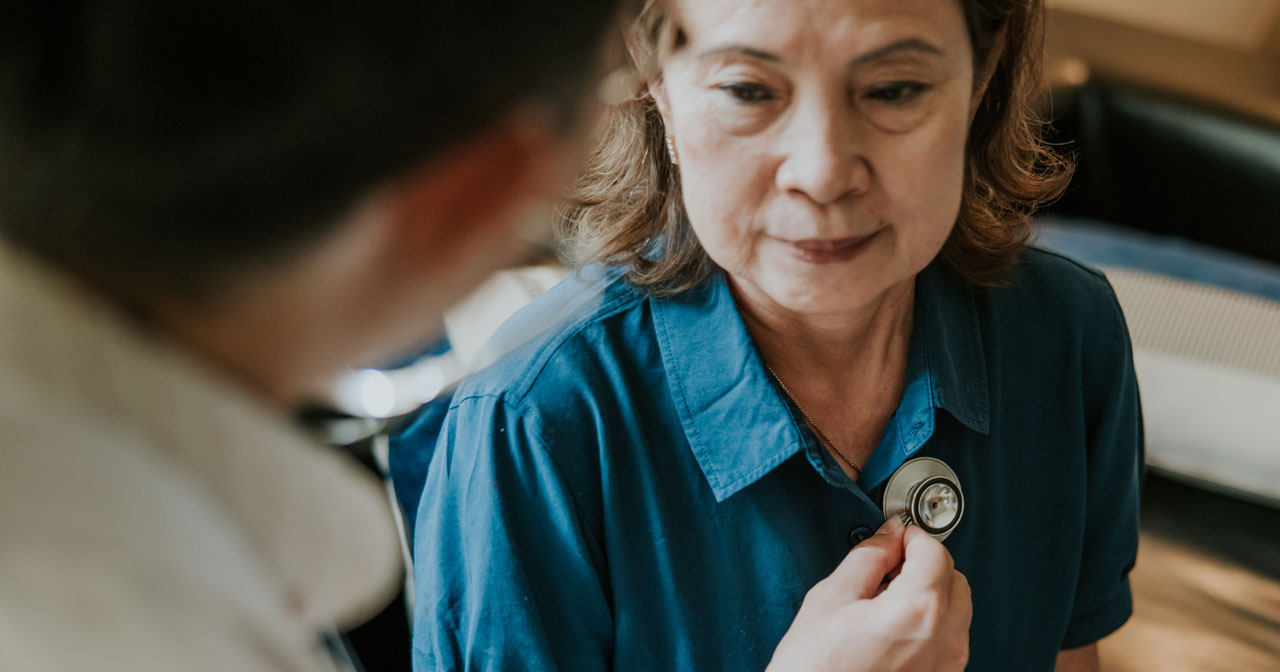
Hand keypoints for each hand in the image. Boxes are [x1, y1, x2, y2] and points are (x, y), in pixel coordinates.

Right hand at [766, 517, 971, 671]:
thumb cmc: (815, 670)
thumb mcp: (831, 598)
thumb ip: (868, 557)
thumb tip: (889, 535)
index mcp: (918, 610)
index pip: (934, 551)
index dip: (911, 536)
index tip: (894, 537)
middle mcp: (945, 639)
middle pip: (953, 579)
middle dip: (925, 565)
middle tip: (888, 567)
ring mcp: (948, 666)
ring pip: (955, 610)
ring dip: (929, 595)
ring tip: (884, 603)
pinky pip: (948, 640)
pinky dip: (929, 624)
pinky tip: (892, 629)